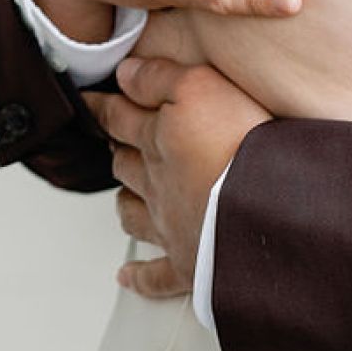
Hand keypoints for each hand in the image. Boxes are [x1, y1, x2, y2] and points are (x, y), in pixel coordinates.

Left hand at [83, 52, 269, 296]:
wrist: (264, 209)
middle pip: (125, 165)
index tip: (87, 100)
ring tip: (122, 195)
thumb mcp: (201, 86)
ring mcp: (169, 225)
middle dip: (118, 150)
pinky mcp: (188, 263)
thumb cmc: (237, 144)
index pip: (120, 117)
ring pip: (133, 214)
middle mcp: (156, 184)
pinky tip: (127, 277)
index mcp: (158, 140)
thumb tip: (124, 74)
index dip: (103, 107)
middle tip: (115, 141)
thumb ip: (159, 77)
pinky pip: (155, 275)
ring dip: (125, 202)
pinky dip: (138, 276)